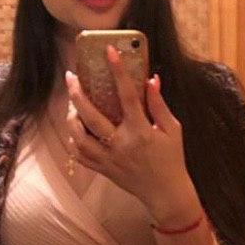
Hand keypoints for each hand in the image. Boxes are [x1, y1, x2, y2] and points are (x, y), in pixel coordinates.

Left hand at [64, 45, 195, 214]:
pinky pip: (81, 156)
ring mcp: (109, 159)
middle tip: (71, 77)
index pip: (126, 96)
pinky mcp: (104, 170)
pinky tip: (74, 130)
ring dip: (71, 119)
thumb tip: (151, 79)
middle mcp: (121, 144)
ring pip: (80, 137)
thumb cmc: (172, 160)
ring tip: (71, 105)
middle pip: (91, 116)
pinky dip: (74, 142)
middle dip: (77, 93)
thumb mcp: (173, 130)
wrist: (166, 193)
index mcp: (140, 131)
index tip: (109, 51)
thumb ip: (160, 105)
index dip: (118, 71)